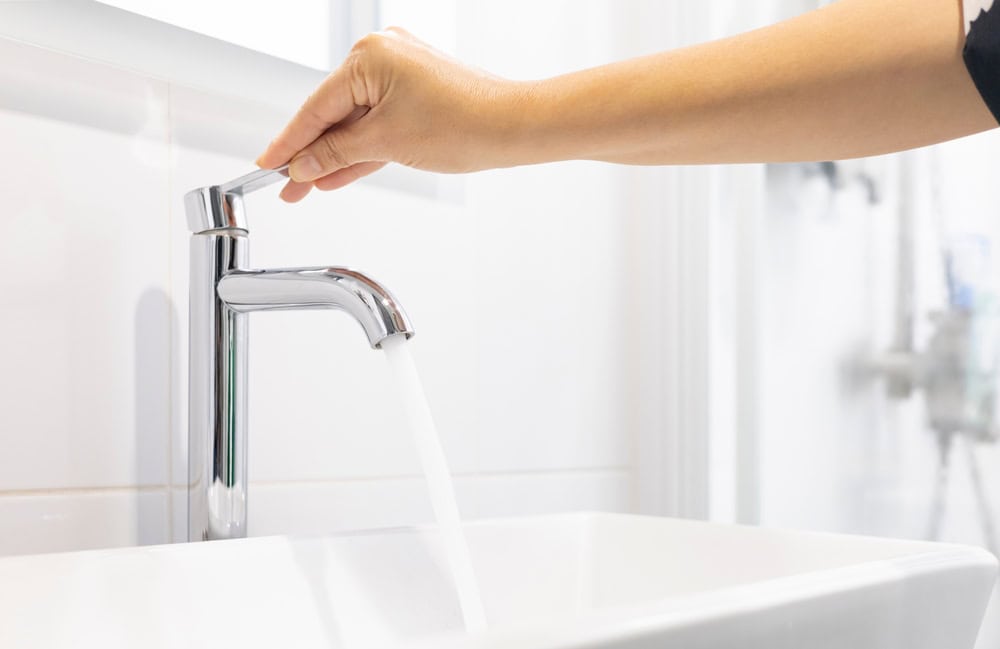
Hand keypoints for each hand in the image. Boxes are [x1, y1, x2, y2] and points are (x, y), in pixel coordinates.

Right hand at [256, 27, 529, 201]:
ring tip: (308, 187)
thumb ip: (337, 154)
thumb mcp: (386, 143)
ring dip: (336, 156)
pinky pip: (379, 123)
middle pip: (334, 114)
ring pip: (356, 122)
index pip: (316, 106)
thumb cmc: (464, 124)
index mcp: (370, 56)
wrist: (514, 128)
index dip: (290, 142)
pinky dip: (363, 149)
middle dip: (312, 154)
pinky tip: (337, 175)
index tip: (268, 165)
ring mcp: (401, 74)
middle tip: (288, 187)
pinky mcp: (416, 92)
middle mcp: (383, 56)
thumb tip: (303, 165)